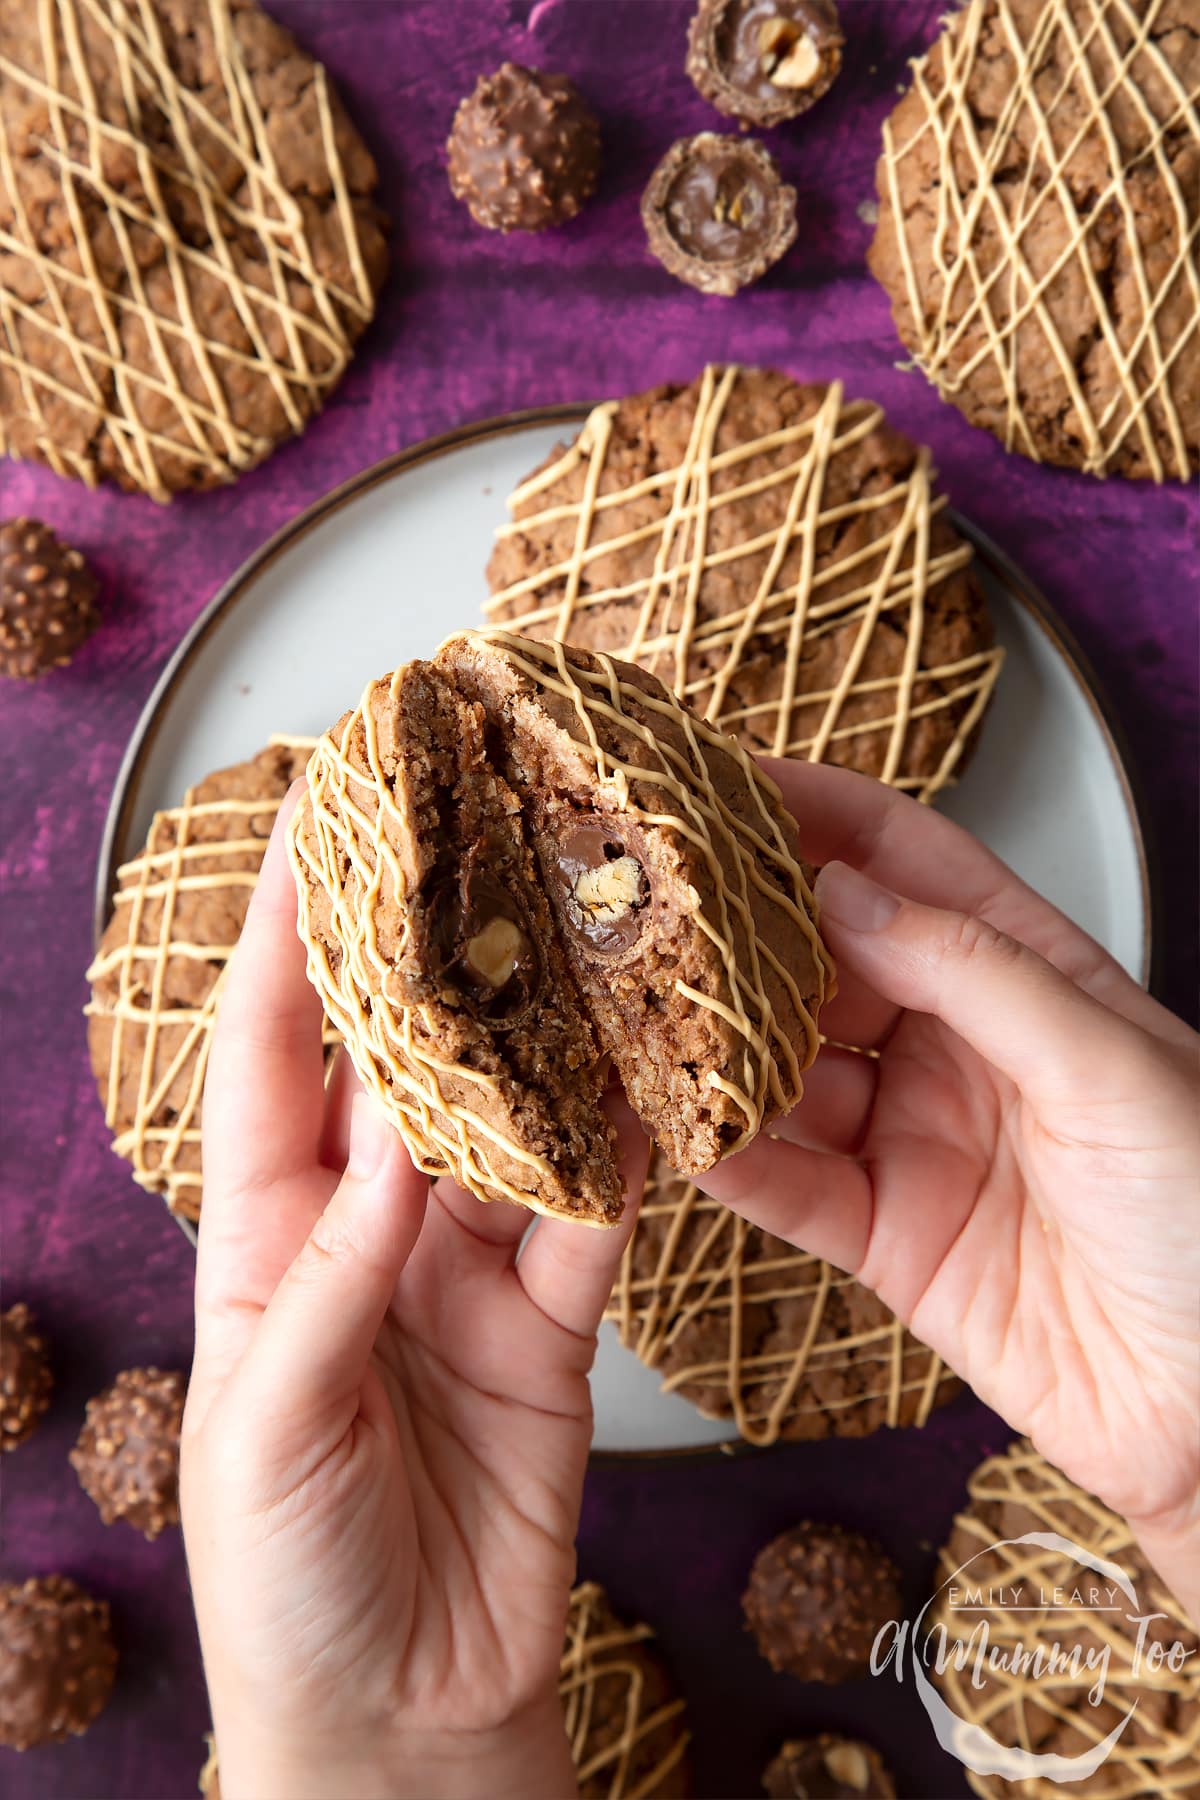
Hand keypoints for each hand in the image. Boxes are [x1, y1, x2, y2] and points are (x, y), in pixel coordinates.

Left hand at [181, 791, 646, 1799]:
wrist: (400, 1719)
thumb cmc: (287, 1580)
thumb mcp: (273, 1422)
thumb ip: (339, 1273)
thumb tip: (398, 1132)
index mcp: (264, 1241)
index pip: (267, 1057)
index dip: (279, 939)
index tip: (307, 826)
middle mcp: (365, 1233)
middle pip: (401, 1068)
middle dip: (432, 960)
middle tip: (478, 851)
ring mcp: (461, 1275)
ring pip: (513, 1131)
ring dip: (549, 1049)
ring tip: (588, 945)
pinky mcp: (550, 1330)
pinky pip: (591, 1229)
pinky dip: (624, 1166)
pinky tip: (657, 1097)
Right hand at [701, 760, 1199, 1617]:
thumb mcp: (1108, 1064)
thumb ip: (971, 971)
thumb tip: (839, 891)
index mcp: (1025, 972)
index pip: (904, 859)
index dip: (816, 813)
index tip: (722, 780)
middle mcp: (953, 1043)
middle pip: (820, 958)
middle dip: (734, 929)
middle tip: (648, 897)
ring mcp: (910, 1137)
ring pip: (783, 1069)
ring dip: (713, 1044)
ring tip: (637, 1009)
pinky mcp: (880, 1234)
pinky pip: (784, 1183)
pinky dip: (728, 1157)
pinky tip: (680, 1128)